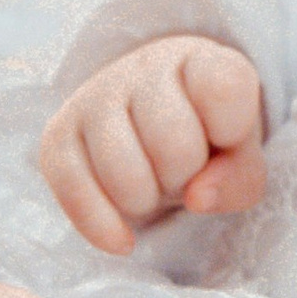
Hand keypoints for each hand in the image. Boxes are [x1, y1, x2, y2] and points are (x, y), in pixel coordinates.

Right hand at [39, 34, 267, 252]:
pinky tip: (122, 237)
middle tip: (181, 168)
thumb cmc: (204, 138)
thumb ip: (238, 178)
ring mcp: (95, 95)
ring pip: (124, 175)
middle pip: (174, 146)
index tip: (224, 135)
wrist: (150, 124)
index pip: (223, 90)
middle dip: (185, 175)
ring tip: (151, 182)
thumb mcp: (239, 155)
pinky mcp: (58, 134)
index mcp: (200, 60)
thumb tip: (197, 198)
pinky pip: (74, 193)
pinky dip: (103, 227)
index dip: (231, 130)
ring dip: (146, 201)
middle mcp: (144, 67)